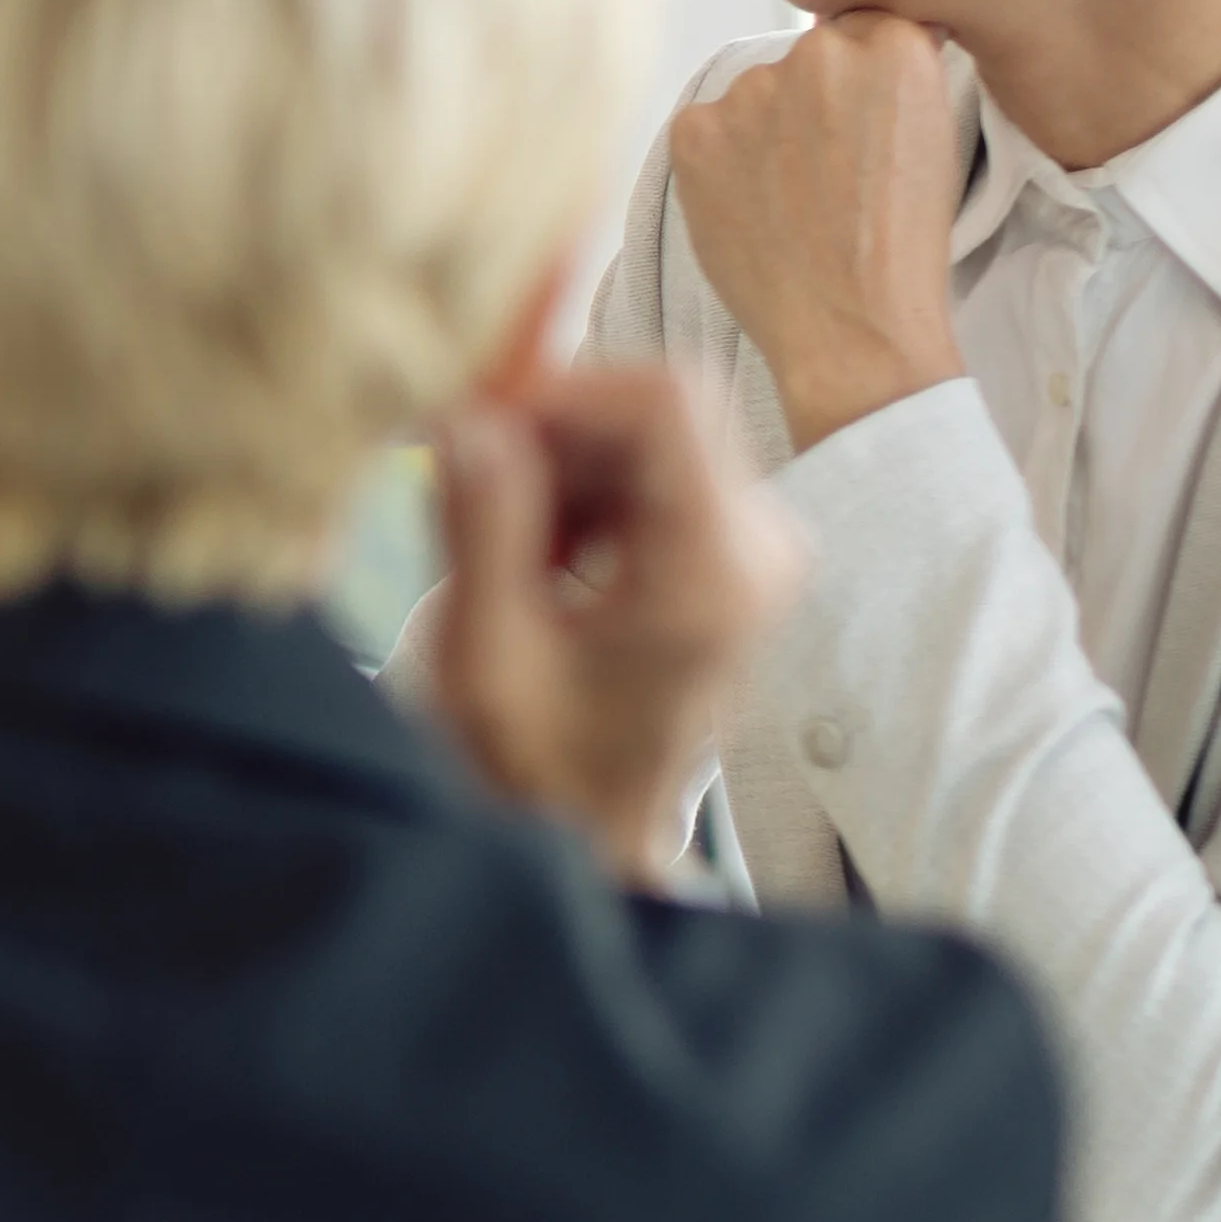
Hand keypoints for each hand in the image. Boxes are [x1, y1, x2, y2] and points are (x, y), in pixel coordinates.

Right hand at [425, 360, 802, 885]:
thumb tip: (467, 416)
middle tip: (463, 479)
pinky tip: (537, 555)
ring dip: (557, 461)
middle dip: (547, 429)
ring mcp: (753, 546)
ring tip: (501, 542)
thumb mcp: (485, 657)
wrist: (595, 833)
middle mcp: (757, 548)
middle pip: (655, 408)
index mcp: (709, 575)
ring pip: (645, 428)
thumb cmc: (539, 770)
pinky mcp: (732, 546)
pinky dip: (580, 486)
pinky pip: (650, 463)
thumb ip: (479, 526)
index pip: (663, 402)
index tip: (474, 421)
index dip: (559, 389)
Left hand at [664, 12, 968, 450]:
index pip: (864, 25)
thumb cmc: (898, 244)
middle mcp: (820, 52)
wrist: (849, 325)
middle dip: (812, 101)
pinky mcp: (694, 129)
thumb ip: (893, 74)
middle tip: (826, 171)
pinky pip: (704, 129)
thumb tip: (863, 36)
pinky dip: (718, 162)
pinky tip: (752, 208)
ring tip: (791, 200)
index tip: (862, 119)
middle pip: (808, 56)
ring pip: (754, 95)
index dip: (861, 79)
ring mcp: (751, 89)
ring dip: (764, 131)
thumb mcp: (931, 135)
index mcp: (894, 46)